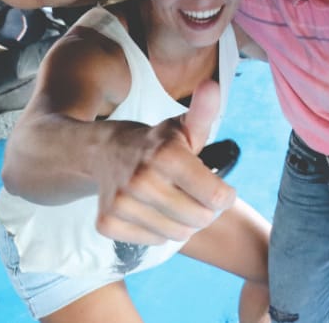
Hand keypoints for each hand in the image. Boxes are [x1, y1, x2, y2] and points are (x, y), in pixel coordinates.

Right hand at [94, 79, 235, 244]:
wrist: (103, 152)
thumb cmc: (156, 142)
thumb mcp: (182, 127)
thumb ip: (203, 112)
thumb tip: (213, 86)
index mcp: (166, 155)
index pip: (217, 197)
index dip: (225, 196)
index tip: (220, 187)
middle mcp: (141, 179)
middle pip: (200, 219)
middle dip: (205, 210)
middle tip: (194, 194)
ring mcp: (120, 203)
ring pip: (177, 235)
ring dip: (183, 223)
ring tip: (173, 201)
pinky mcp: (106, 223)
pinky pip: (153, 242)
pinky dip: (158, 232)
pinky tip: (152, 210)